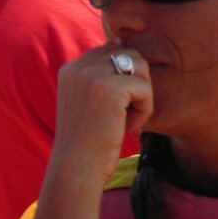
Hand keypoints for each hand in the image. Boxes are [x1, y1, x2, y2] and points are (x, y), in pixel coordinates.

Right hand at [53, 45, 152, 184]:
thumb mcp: (90, 102)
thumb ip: (103, 77)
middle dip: (136, 84)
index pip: (113, 51)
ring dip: (141, 95)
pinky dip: (144, 110)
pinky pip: (145, 88)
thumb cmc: (90, 142)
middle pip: (131, 55)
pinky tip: (126, 126)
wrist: (77, 169)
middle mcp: (78, 65)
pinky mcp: (110, 87)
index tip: (113, 108)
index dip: (125, 78)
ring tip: (124, 119)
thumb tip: (129, 49)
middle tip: (122, 114)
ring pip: (141, 67)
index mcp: (72, 67)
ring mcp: (92, 74)